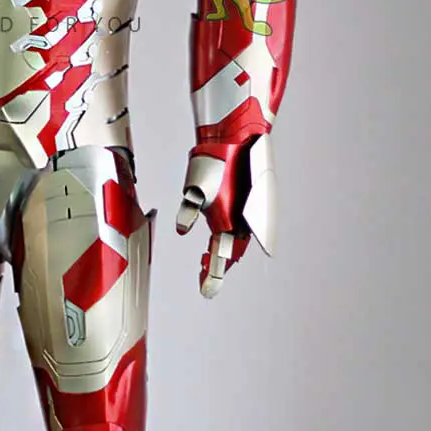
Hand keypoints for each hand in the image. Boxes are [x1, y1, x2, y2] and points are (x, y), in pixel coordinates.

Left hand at [174, 133, 276, 297]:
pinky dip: (234, 232)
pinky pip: (243, 224)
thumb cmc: (215, 163)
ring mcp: (245, 211)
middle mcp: (239, 222)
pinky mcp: (247, 200)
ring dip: (226, 251)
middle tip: (207, 278)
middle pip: (229, 253)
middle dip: (218, 266)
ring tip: (216, 262)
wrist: (236, 138)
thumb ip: (190, 211)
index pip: (218, 259)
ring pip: (237, 239)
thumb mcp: (194, 189)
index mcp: (226, 224)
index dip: (211, 278)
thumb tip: (182, 229)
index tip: (206, 292)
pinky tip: (228, 232)